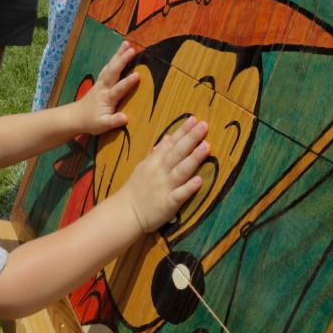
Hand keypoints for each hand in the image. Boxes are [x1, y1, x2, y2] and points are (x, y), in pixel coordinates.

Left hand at [71, 41, 139, 135]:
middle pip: (113, 71)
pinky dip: (114, 59)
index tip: (137, 74)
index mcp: (106, 98)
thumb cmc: (91, 122)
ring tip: (127, 44)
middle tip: (132, 49)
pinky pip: (108, 67)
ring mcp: (101, 82)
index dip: (127, 83)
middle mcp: (103, 87)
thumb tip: (125, 117)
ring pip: (110, 66)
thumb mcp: (102, 126)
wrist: (75, 116)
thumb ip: (113, 121)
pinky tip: (119, 52)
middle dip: (122, 60)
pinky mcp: (100, 81)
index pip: (118, 89)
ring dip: (118, 55)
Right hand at [115, 117, 209, 232]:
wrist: (125, 213)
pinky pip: (179, 195)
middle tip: (204, 125)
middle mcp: (160, 172)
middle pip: (177, 153)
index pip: (170, 144)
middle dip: (190, 139)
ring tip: (206, 146)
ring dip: (193, 158)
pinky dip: (188, 188)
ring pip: (181, 170)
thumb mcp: (143, 166)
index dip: (182, 131)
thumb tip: (168, 137)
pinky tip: (199, 180)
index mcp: (154, 162)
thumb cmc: (135, 190)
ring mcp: (164, 187)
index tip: (194, 119)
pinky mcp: (167, 204)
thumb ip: (157, 152)